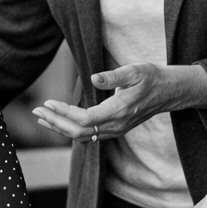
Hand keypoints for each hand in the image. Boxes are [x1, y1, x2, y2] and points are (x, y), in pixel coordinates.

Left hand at [33, 62, 206, 142]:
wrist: (170, 92)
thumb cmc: (152, 78)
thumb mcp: (135, 71)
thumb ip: (114, 76)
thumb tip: (94, 78)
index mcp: (118, 111)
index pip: (84, 119)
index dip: (63, 113)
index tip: (48, 102)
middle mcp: (116, 125)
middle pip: (79, 132)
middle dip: (55, 122)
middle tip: (36, 110)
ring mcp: (116, 130)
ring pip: (82, 137)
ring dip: (60, 128)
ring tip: (42, 118)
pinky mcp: (115, 129)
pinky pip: (89, 136)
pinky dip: (71, 131)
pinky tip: (59, 123)